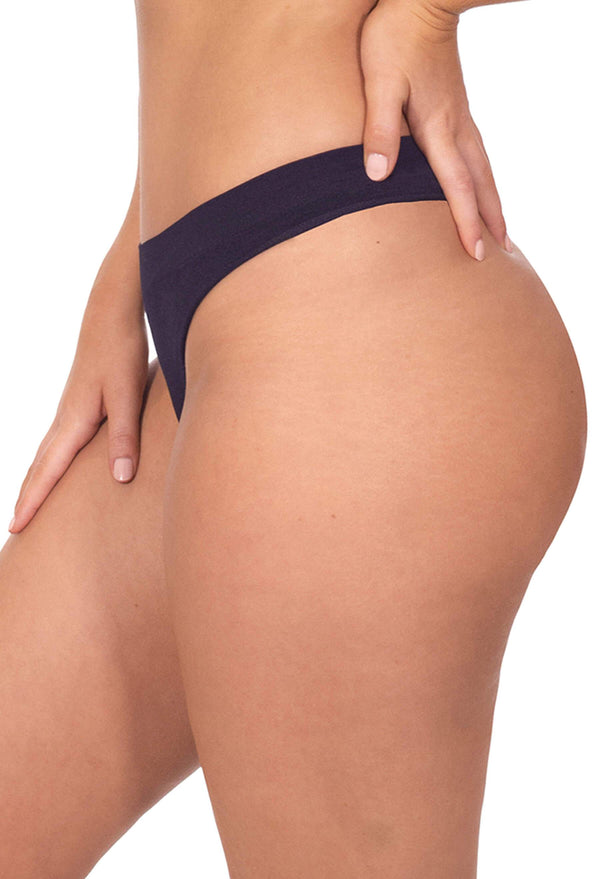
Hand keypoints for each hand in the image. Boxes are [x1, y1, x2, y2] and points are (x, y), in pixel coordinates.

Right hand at [8, 241, 148, 533]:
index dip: (32, 501)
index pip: (48, 471)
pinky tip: (58, 464)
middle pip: (40, 466)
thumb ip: (125, 437)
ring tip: (30, 502)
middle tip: (14, 527)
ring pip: (47, 454)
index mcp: (73, 420)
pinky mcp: (81, 402)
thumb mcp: (128, 396)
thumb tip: (119, 480)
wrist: (112, 310)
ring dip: (37, 480)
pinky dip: (52, 461)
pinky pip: (60, 442)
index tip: (16, 527)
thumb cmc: (121, 350)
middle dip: (27, 497)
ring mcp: (71, 409)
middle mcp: (66, 418)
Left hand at [360, 0, 511, 259]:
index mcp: (438, 128)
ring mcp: (460, 115)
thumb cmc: (396, 37)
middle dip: (490, 218)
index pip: (456, 186)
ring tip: (500, 224)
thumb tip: (379, 176)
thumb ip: (379, 129)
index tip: (476, 253)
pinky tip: (478, 180)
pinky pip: (476, 151)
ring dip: (492, 199)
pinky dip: (483, 175)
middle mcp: (456, 126)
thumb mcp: (380, 82)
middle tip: (502, 250)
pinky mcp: (455, 104)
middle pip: (480, 182)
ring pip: (483, 167)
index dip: (466, 222)